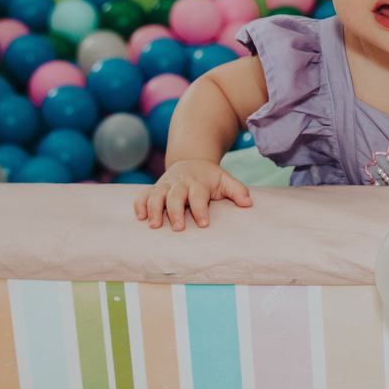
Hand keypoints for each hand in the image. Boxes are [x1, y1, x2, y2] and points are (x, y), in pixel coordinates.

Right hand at [133, 159, 252, 230]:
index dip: (201, 209)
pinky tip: (140, 218)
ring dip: (154, 209)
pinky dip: (140, 204)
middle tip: (178, 228)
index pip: (198, 195)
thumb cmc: (210, 177)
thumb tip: (248, 203)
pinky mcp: (155, 188)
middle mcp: (180, 183)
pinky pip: (143, 194)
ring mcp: (166, 185)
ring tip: (154, 225)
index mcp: (198, 183)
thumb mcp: (226, 180)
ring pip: (156, 194)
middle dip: (175, 211)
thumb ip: (237, 190)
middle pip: (175, 195)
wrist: (192, 160)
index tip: (204, 224)